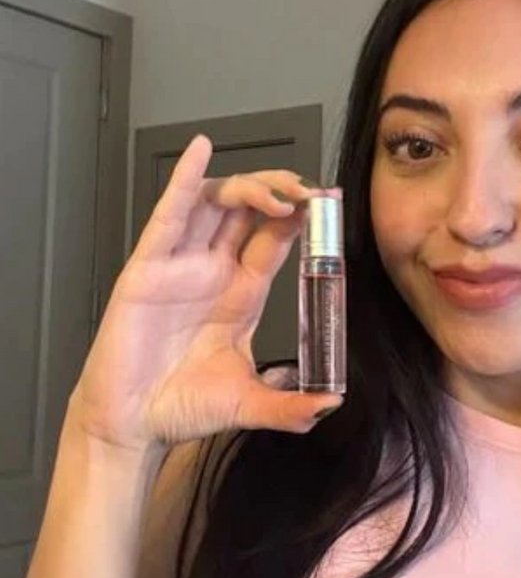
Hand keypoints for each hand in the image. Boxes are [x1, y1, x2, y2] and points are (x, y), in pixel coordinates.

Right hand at [67, 134, 342, 451]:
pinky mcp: (147, 268)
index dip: (299, 215)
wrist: (132, 426)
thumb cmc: (182, 407)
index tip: (327, 201)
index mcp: (241, 293)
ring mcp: (181, 265)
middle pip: (249, 210)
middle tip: (307, 190)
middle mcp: (213, 270)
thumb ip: (291, 407)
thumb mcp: (248, 403)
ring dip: (247, 187)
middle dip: (279, 190)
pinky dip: (183, 180)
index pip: (275, 238)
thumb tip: (331, 406)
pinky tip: (199, 151)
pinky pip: (167, 216)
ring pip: (214, 203)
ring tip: (277, 193)